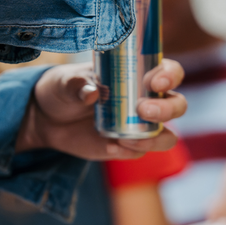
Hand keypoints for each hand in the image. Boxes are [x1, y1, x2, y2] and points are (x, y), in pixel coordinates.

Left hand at [15, 60, 187, 159]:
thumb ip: (77, 84)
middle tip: (143, 110)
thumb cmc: (63, 88)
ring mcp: (141, 126)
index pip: (170, 72)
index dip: (170, 76)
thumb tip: (92, 93)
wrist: (47, 119)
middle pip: (178, 105)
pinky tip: (109, 146)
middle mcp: (148, 100)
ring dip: (156, 138)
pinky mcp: (128, 146)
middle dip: (167, 109)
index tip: (155, 83)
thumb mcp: (65, 81)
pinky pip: (139, 152)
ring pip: (168, 136)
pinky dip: (128, 151)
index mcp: (140, 75)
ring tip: (129, 139)